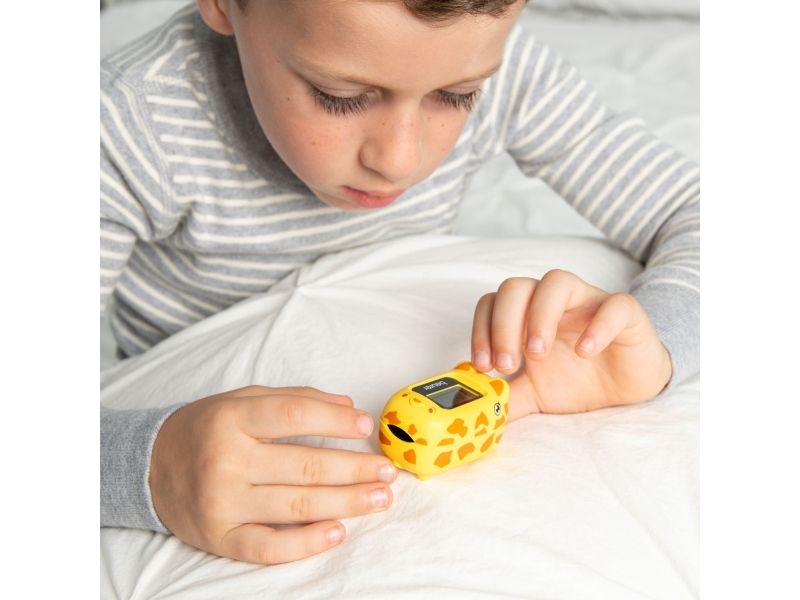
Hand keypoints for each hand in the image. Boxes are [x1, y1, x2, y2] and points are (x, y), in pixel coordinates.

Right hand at [149, 386, 396, 564]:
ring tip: (380, 497)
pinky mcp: (221, 538)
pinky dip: (307, 543)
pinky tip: (338, 532)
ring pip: (297, 506)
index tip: (366, 425)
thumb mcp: (243, 400)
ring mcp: (223, 503)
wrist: (150, 467)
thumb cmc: (207, 429)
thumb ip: (295, 399)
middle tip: (387, 471)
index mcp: (232, 419)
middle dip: (355, 469)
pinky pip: (270, 547)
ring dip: (346, 503)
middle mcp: (226, 461)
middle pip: (305, 466)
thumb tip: (349, 407)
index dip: (336, 421)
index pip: (294, 415)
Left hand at [471, 270, 671, 419]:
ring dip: (540, 316)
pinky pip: (612, 304)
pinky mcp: (625, 312)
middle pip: (516, 286)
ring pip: (557, 281)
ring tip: (537, 354)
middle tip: (508, 364)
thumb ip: (505, 399)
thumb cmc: (579, 382)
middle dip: (503, 325)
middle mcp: (552, 301)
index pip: (492, 303)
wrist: (628, 390)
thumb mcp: (534, 395)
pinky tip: (585, 352)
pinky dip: (596, 326)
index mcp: (526, 315)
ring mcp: (588, 301)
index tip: (483, 367)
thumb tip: (472, 413)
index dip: (481, 330)